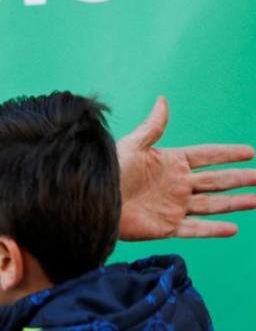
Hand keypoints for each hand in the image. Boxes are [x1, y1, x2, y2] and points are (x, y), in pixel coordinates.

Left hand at [117, 97, 255, 239]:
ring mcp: (173, 206)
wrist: (90, 200)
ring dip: (236, 203)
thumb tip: (163, 100)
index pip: (207, 156)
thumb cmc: (106, 171)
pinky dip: (214, 229)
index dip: (228, 154)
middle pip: (216, 180)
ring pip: (213, 204)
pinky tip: (234, 227)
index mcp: (170, 163)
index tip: (251, 152)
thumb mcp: (132, 146)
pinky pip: (195, 228)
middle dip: (240, 178)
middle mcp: (176, 185)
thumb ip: (152, 127)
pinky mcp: (165, 227)